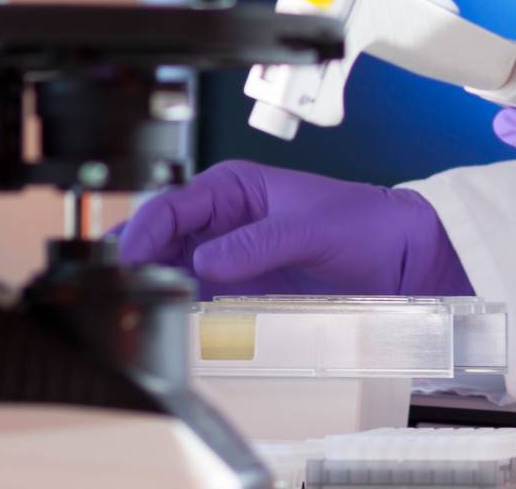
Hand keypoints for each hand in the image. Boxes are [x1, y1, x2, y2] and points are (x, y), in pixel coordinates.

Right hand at [115, 159, 472, 297]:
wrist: (397, 257)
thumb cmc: (362, 222)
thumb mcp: (312, 226)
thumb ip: (259, 242)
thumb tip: (206, 260)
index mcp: (233, 187)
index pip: (171, 205)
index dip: (144, 232)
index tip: (128, 261)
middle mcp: (220, 221)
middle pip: (158, 240)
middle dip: (134, 264)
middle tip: (118, 292)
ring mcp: (224, 259)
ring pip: (167, 274)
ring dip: (149, 291)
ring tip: (134, 313)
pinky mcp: (234, 293)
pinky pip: (191, 304)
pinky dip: (174, 314)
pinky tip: (165, 328)